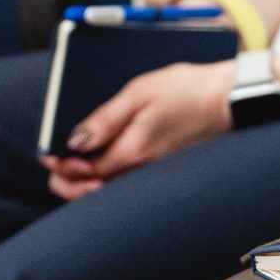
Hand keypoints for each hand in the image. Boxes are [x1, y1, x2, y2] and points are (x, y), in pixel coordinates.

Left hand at [43, 59, 234, 199]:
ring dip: (86, 184)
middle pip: (92, 191)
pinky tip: (105, 165)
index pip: (82, 173)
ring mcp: (153, 174)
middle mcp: (141, 170)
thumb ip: (104, 119)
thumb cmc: (187, 89)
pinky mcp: (163, 170)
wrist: (231, 98)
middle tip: (56, 167)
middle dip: (68, 183)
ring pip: (108, 191)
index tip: (48, 155)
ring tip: (77, 167)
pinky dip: (108, 180)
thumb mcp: (140, 91)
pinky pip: (126, 184)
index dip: (59, 167)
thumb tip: (72, 142)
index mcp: (132, 151)